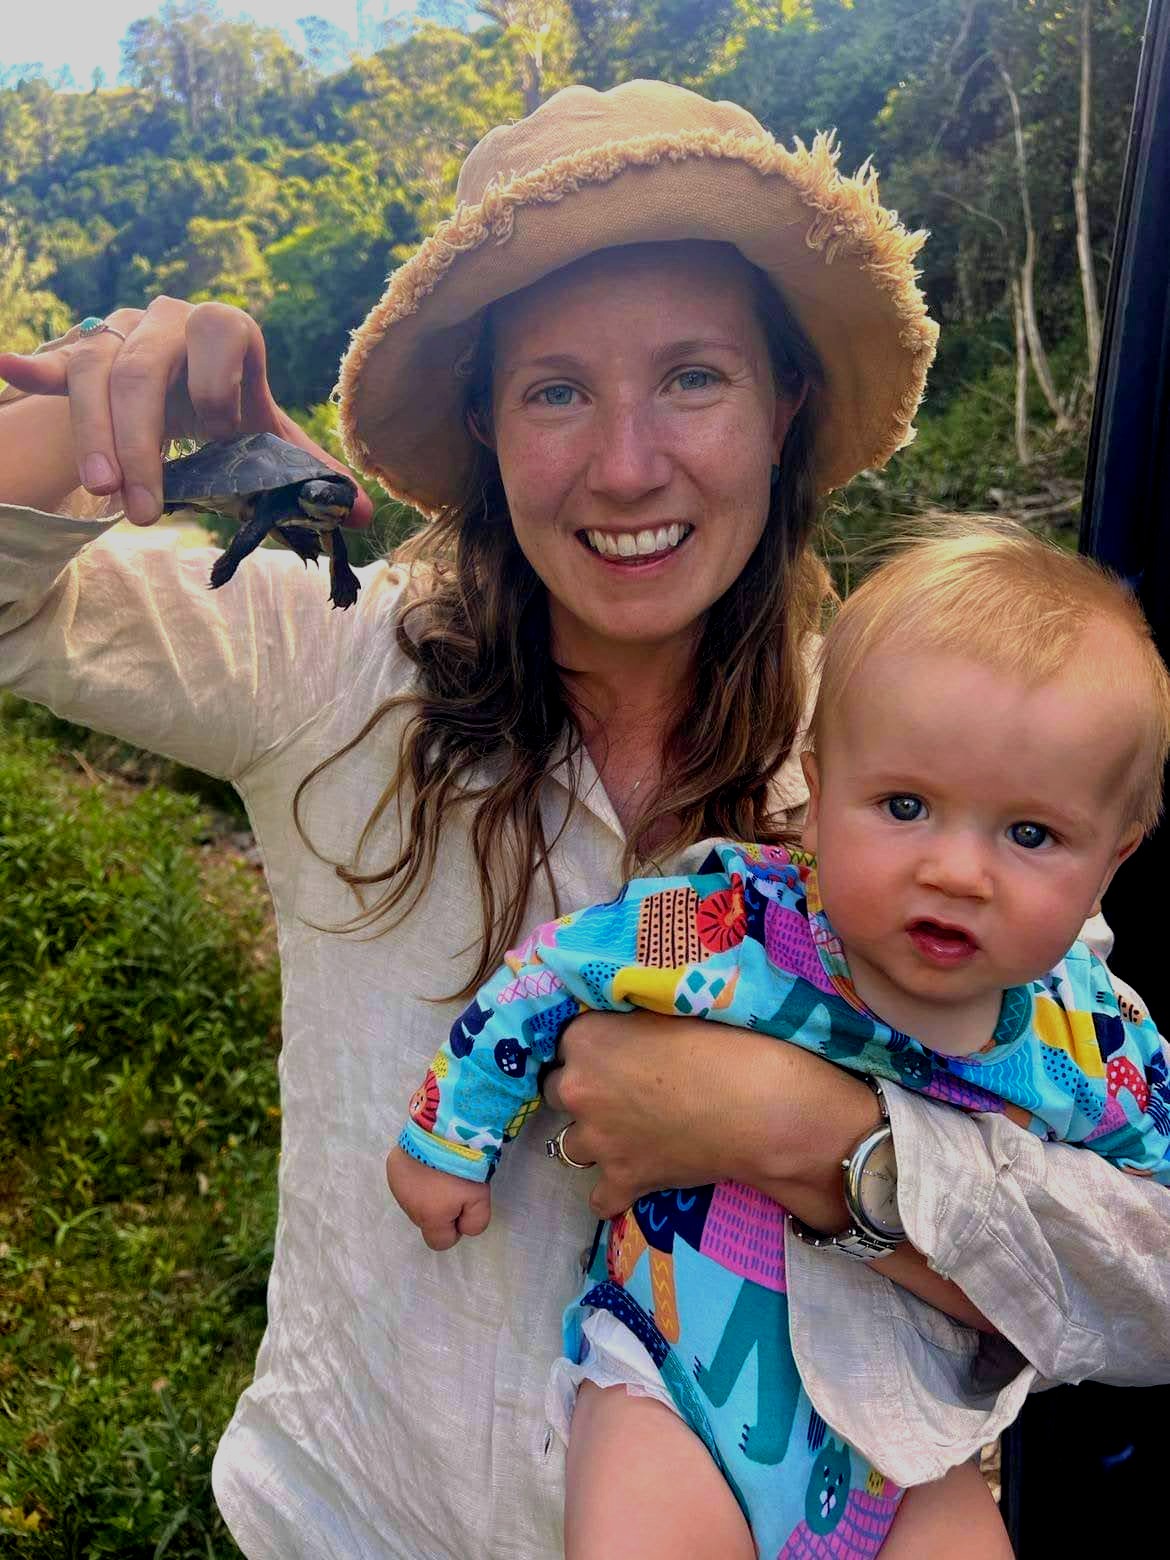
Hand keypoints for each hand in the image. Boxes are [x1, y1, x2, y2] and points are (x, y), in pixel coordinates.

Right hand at [0, 298, 372, 528]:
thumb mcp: (267, 436)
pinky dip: (33, 367)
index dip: (222, 383)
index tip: (222, 439)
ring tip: (104, 496)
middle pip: (147, 368)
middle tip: (144, 511)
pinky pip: (57, 361)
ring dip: (98, 439)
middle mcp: (171, 321)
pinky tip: (5, 366)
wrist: (185, 383)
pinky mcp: (81, 354)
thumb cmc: (230, 410)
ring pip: (100, 374)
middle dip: (145, 443)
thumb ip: (309, 470)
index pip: (226, 331)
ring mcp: (122, 333)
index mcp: (228, 331)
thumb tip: (368, 513)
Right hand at [386, 1145, 491, 1250]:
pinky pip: (406, 1181)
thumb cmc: (464, 1167)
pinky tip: (427, 1160)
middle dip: (440, 1209)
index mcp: (429, 1218)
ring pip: (415, 1200)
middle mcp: (408, 1207)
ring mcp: (397, 1186)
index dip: (454, 1229)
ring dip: (426, 1192)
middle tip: (454, 1184)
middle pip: (427, 1220)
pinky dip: (416, 1175)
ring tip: (440, 1170)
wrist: (443, 1128)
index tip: (462, 1207)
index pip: (440, 1243)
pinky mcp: (393, 1166)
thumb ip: (475, 1223)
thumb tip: (462, 1227)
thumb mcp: (481, 1199)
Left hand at [541, 1009, 879, 1226]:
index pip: (559, 1043)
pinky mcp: (623, 1180)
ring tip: (629, 1132)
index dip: (585, 1050)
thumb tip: (617, 1029)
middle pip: (555, 1092)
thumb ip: (625, 1022)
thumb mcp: (664, 1012)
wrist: (758, 1106)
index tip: (609, 1054)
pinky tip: (631, 1179)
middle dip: (583, 1092)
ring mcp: (598, 1139)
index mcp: (585, 1038)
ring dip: (594, 1139)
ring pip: (572, 1144)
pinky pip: (599, 1197)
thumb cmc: (722, 1045)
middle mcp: (578, 1089)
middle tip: (620, 1092)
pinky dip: (613, 1191)